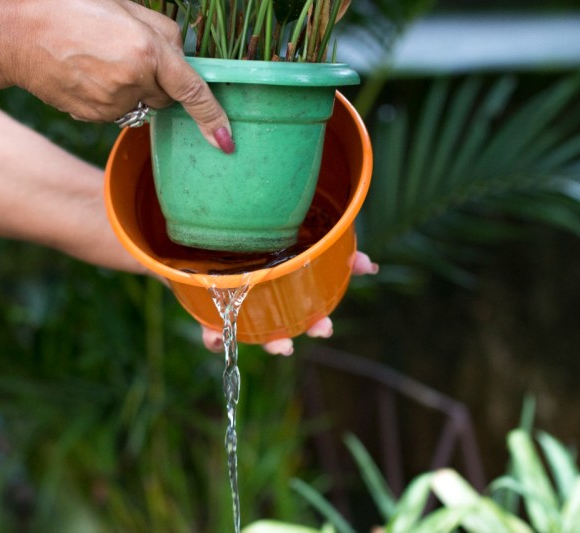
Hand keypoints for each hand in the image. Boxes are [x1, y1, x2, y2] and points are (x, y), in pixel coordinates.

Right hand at [0, 0, 233, 151]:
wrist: (15, 32)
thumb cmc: (70, 8)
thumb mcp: (125, 6)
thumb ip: (164, 33)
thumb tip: (184, 60)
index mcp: (145, 51)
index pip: (191, 90)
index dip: (212, 117)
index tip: (227, 141)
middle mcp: (132, 82)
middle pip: (166, 96)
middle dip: (159, 79)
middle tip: (126, 51)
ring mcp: (110, 104)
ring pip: (142, 104)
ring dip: (133, 87)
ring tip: (99, 59)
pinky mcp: (93, 116)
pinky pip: (118, 111)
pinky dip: (112, 97)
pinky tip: (88, 74)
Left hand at [200, 252, 378, 354]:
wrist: (216, 228)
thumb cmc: (264, 237)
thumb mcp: (305, 236)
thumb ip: (335, 249)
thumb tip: (371, 266)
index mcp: (284, 292)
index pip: (304, 316)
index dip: (316, 326)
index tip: (324, 329)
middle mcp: (261, 303)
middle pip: (275, 331)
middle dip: (284, 342)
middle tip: (290, 342)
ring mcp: (235, 305)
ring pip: (246, 332)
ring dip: (256, 342)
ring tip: (268, 344)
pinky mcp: (208, 304)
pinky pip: (210, 327)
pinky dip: (213, 337)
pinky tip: (216, 338)